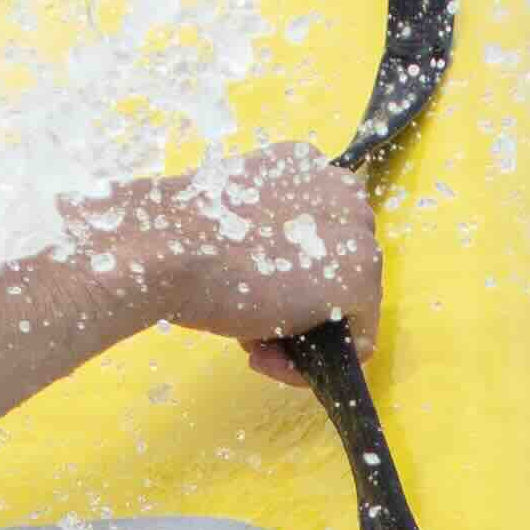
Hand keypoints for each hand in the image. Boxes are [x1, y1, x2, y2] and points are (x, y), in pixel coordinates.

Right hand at [105, 145, 378, 348]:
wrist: (169, 246)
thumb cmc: (178, 233)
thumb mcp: (230, 219)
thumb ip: (265, 235)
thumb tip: (276, 282)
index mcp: (306, 166)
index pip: (322, 231)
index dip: (289, 271)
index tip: (251, 287)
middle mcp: (342, 192)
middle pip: (340, 267)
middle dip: (299, 303)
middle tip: (251, 321)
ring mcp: (357, 236)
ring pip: (349, 306)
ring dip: (300, 333)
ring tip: (251, 340)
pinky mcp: (359, 281)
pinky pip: (355, 341)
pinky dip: (308, 362)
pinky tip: (263, 354)